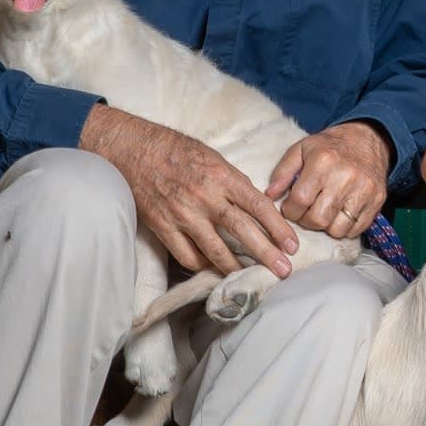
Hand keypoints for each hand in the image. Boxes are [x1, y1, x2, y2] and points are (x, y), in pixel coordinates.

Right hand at [81, 104, 298, 277]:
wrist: (133, 149)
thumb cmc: (176, 150)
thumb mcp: (213, 157)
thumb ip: (234, 182)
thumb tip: (256, 205)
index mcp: (222, 176)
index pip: (258, 205)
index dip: (278, 228)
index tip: (292, 245)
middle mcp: (205, 196)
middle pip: (242, 231)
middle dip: (267, 254)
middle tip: (284, 270)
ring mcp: (183, 214)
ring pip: (215, 250)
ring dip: (235, 267)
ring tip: (248, 276)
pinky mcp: (163, 227)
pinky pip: (187, 256)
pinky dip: (202, 266)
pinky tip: (213, 269)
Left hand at [267, 121, 392, 238]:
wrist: (368, 139)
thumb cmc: (329, 147)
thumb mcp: (301, 149)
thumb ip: (282, 172)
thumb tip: (270, 195)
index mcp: (323, 161)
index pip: (300, 200)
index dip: (290, 210)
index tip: (290, 207)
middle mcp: (346, 176)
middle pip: (318, 219)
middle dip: (306, 221)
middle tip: (306, 212)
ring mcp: (364, 190)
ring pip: (337, 229)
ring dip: (326, 226)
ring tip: (323, 212)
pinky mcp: (377, 201)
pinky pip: (356, 230)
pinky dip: (344, 228)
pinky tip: (339, 213)